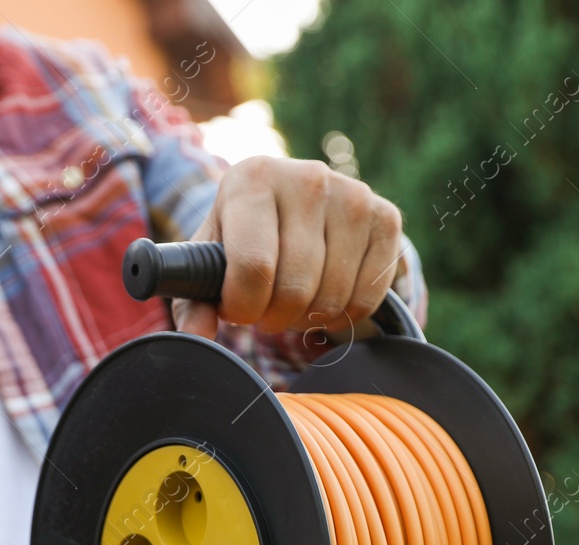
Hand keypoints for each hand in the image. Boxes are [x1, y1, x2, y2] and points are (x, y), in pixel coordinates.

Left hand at [173, 156, 403, 339]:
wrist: (291, 208)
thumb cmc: (242, 239)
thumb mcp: (209, 263)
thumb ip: (192, 301)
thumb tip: (196, 334)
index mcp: (252, 178)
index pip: (253, 268)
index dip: (243, 307)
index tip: (237, 307)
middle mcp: (306, 177)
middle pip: (296, 289)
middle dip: (275, 317)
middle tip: (267, 307)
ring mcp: (354, 194)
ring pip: (333, 297)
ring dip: (309, 317)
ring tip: (294, 299)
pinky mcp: (386, 217)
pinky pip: (368, 296)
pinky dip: (344, 313)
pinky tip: (326, 295)